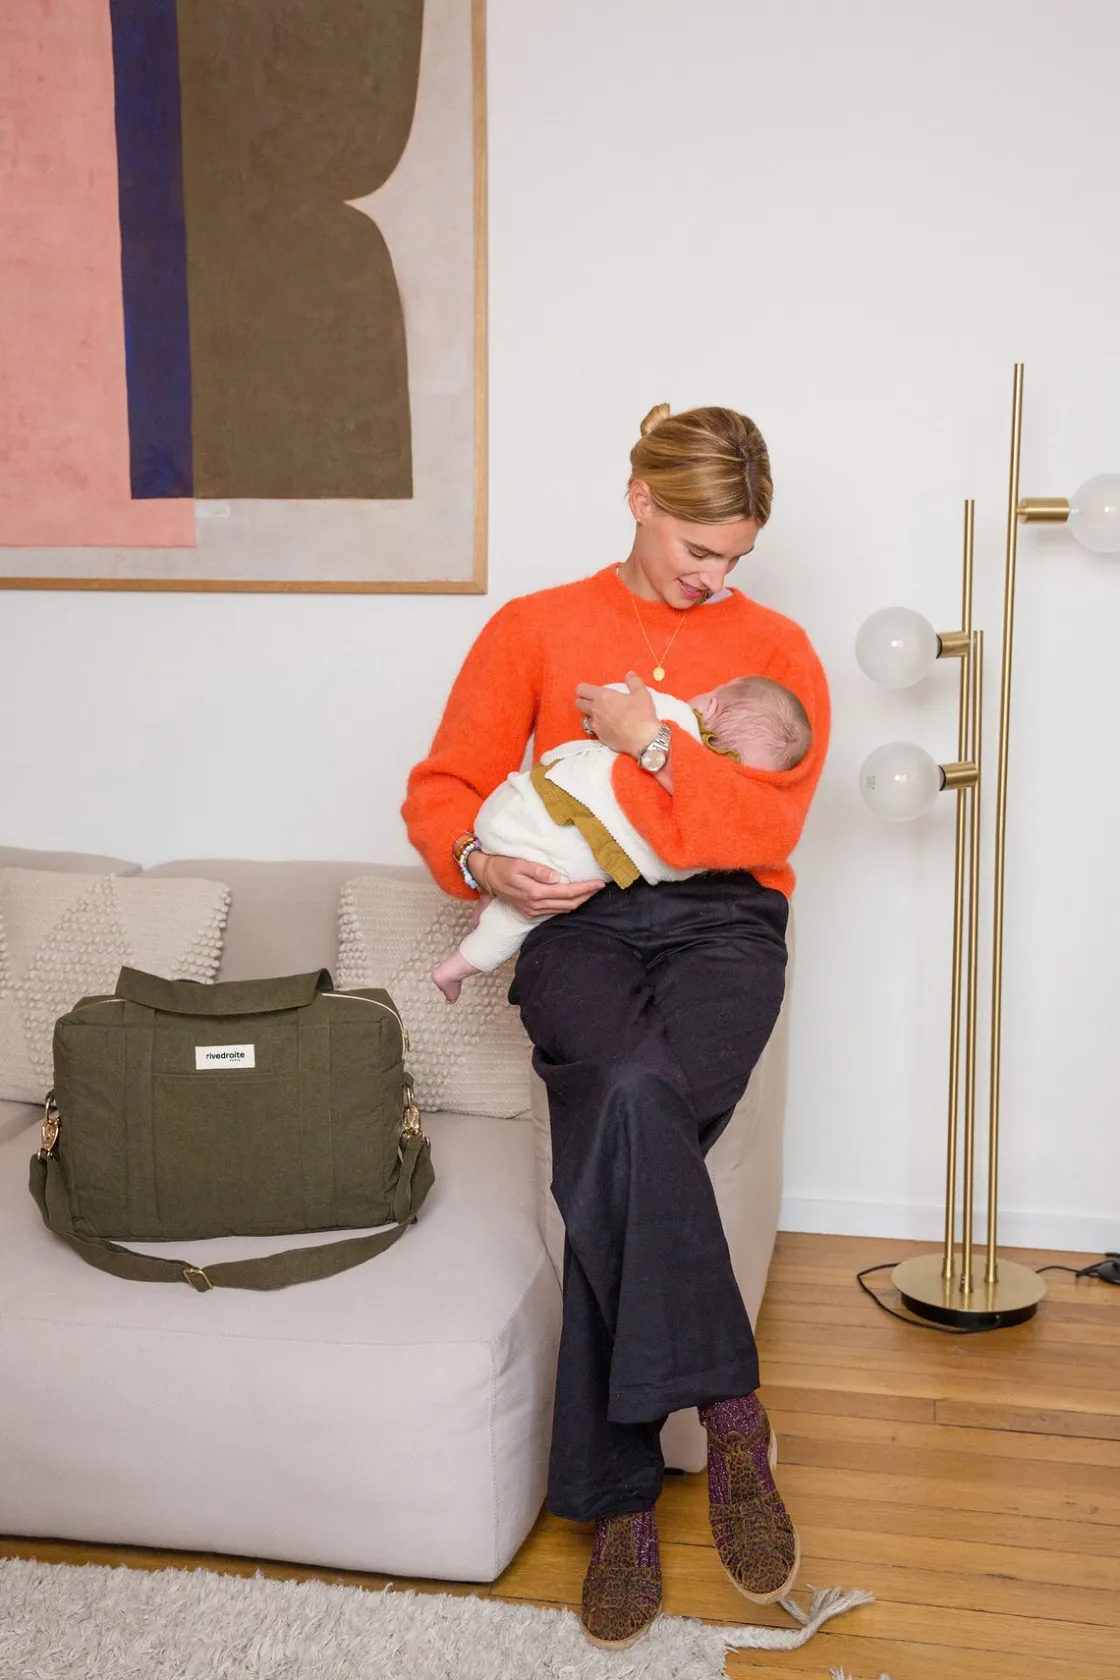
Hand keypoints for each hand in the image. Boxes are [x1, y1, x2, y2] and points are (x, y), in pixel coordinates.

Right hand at [473, 851, 603, 917]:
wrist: (485, 877)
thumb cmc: (502, 866)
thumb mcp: (518, 863)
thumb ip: (537, 870)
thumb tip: (556, 877)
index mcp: (534, 892)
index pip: (567, 892)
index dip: (585, 889)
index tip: (599, 883)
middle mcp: (535, 905)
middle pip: (569, 904)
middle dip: (587, 896)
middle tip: (600, 886)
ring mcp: (532, 911)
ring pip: (563, 910)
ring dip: (579, 902)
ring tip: (591, 891)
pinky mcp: (530, 912)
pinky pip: (554, 911)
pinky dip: (567, 905)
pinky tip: (573, 898)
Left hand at [575, 671, 658, 756]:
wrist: (643, 739)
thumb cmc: (642, 715)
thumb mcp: (641, 694)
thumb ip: (634, 682)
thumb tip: (630, 675)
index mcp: (603, 697)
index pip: (582, 689)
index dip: (583, 689)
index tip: (588, 689)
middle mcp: (596, 710)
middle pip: (578, 704)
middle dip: (582, 701)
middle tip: (590, 701)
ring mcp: (596, 725)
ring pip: (583, 719)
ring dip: (587, 715)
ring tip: (596, 715)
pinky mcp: (600, 737)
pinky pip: (592, 731)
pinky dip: (596, 728)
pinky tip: (605, 727)